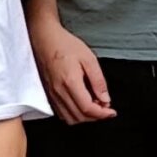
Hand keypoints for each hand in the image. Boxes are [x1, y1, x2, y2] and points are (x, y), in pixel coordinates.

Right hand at [28, 8, 113, 123]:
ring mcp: (52, 94)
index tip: (111, 112)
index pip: (87, 108)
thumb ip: (98, 81)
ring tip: (94, 106)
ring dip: (84, 117)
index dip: (102, 114)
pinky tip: (81, 104)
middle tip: (105, 108)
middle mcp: (59, 92)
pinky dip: (74, 114)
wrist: (44, 38)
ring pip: (69, 118)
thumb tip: (105, 99)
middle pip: (79, 116)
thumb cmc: (64, 45)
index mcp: (70, 82)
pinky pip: (61, 113)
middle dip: (95, 117)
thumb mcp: (89, 58)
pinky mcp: (49, 94)